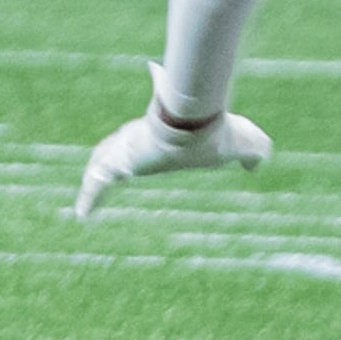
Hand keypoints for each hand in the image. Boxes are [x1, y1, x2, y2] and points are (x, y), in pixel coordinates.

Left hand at [75, 72, 272, 217]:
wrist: (196, 125)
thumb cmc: (218, 133)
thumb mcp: (247, 143)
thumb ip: (253, 153)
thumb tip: (257, 162)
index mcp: (169, 135)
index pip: (150, 138)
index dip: (144, 148)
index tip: (137, 160)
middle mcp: (143, 138)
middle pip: (121, 145)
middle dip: (112, 156)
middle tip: (105, 171)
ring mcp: (127, 148)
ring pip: (104, 161)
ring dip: (97, 175)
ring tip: (88, 196)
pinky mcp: (118, 162)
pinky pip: (97, 182)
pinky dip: (90, 197)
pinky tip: (83, 215)